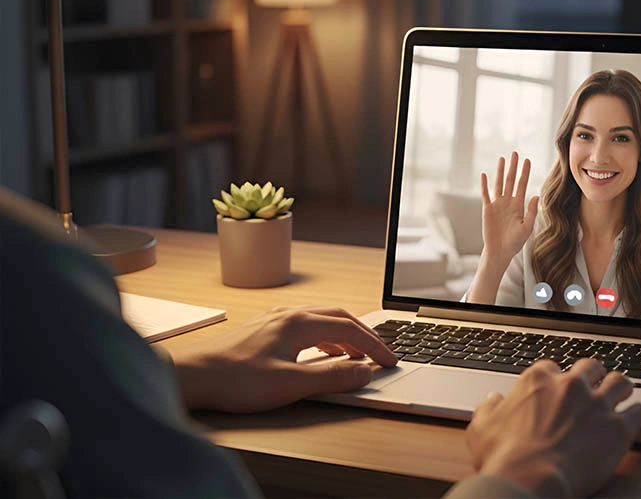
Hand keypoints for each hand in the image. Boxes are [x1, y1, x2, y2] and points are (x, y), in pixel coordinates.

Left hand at [170, 306, 397, 412]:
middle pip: (339, 317)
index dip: (375, 346)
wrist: (192, 376)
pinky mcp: (263, 330)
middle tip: (381, 353)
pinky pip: (304, 326)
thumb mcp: (290, 383)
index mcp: (299, 323)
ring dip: (344, 335)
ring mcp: (274, 319)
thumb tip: (363, 372)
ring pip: (321, 320)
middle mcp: (288, 314)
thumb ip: (331, 378)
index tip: (390, 361)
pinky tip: (320, 352)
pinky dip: (324, 337)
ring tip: (356, 355)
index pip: (350, 330)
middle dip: (364, 335)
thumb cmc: (235, 380)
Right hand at [466, 359, 640, 497]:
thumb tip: (494, 400)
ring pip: (620, 381)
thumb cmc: (504, 457)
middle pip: (591, 367)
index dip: (555, 379)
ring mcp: (597, 404)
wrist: (529, 479)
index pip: (552, 367)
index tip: (556, 389)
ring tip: (623, 394)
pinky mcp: (618, 427)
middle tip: (594, 385)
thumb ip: (489, 409)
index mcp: (538, 380)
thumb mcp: (481, 428)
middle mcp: (570, 385)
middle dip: (593, 375)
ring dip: (621, 388)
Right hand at [480, 151, 539, 263]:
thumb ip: (531, 211)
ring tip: (502, 159)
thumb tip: (535, 195)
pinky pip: (485, 194)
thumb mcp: (527, 227)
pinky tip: (484, 174)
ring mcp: (497, 205)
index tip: (527, 160)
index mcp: (519, 205)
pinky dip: (485, 184)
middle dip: (513, 167)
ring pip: (499, 184)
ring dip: (500, 171)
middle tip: (515, 153)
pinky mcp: (487, 209)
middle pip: (511, 180)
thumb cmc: (515, 242)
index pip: (522, 184)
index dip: (525, 172)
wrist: (500, 252)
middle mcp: (508, 202)